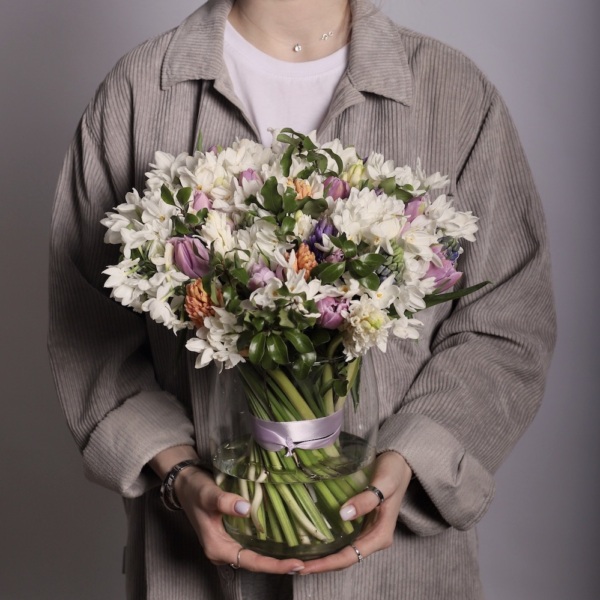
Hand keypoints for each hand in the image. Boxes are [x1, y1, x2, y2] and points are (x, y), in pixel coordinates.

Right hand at [149, 445, 304, 573]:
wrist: (185, 483)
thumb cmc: (194, 490)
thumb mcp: (207, 494)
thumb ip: (224, 502)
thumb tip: (245, 509)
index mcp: (217, 548)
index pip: (251, 562)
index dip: (274, 565)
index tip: (296, 565)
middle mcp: (224, 550)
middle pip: (256, 563)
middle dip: (280, 565)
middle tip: (307, 563)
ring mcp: (229, 543)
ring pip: (256, 555)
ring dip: (276, 556)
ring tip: (302, 555)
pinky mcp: (233, 534)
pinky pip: (254, 544)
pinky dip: (269, 545)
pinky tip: (286, 540)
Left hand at [300, 451, 411, 574]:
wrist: (399, 463)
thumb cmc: (393, 472)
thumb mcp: (384, 483)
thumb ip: (366, 500)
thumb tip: (344, 515)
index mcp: (380, 535)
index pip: (351, 556)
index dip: (328, 563)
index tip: (306, 567)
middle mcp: (373, 538)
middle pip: (344, 558)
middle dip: (321, 564)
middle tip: (295, 566)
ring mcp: (366, 532)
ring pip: (342, 551)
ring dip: (321, 557)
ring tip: (297, 559)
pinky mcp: (360, 523)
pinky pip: (342, 538)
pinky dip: (326, 543)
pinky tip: (310, 540)